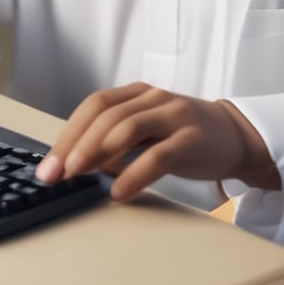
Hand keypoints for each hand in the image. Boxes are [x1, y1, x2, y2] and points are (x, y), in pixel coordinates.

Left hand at [35, 82, 279, 199]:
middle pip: (105, 115)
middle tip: (56, 174)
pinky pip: (158, 155)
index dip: (68, 133)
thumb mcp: (145, 130)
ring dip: (98, 152)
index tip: (48, 164)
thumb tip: (72, 165)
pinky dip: (134, 174)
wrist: (235, 136)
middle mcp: (152, 98)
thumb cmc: (182, 135)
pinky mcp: (191, 139)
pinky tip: (119, 191)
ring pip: (128, 127)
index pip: (94, 105)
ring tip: (79, 175)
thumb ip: (113, 141)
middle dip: (75, 145)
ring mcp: (173, 115)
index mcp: (136, 93)